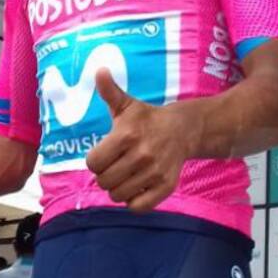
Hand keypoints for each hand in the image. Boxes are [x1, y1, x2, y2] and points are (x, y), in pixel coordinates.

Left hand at [84, 69, 189, 211]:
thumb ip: (109, 91)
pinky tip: (136, 187)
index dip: (95, 160)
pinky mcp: (166, 187)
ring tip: (125, 176)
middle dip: (105, 175)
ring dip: (118, 188)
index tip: (104, 154)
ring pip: (118, 195)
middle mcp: (141, 155)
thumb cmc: (147, 118)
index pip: (93, 163)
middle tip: (115, 166)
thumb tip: (99, 70)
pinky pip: (138, 207)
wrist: (184, 129)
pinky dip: (133, 202)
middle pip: (104, 181)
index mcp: (126, 135)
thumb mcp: (127, 104)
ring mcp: (155, 172)